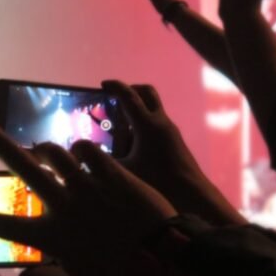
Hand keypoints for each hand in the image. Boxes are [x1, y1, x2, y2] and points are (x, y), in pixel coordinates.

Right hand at [0, 121, 176, 275]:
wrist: (163, 259)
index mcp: (52, 236)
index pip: (3, 227)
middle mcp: (64, 206)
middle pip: (24, 170)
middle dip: (0, 145)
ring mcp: (88, 186)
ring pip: (58, 152)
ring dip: (47, 148)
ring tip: (41, 147)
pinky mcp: (112, 173)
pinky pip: (90, 149)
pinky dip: (83, 148)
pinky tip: (81, 150)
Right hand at [104, 80, 245, 225]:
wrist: (192, 192)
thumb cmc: (158, 181)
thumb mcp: (125, 171)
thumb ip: (103, 162)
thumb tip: (83, 155)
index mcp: (147, 125)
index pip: (129, 96)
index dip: (115, 86)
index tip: (103, 84)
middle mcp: (161, 122)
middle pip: (147, 92)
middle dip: (131, 89)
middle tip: (115, 96)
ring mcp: (171, 130)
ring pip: (154, 107)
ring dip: (138, 107)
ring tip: (121, 122)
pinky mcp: (175, 140)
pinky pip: (157, 122)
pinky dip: (144, 122)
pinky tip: (134, 141)